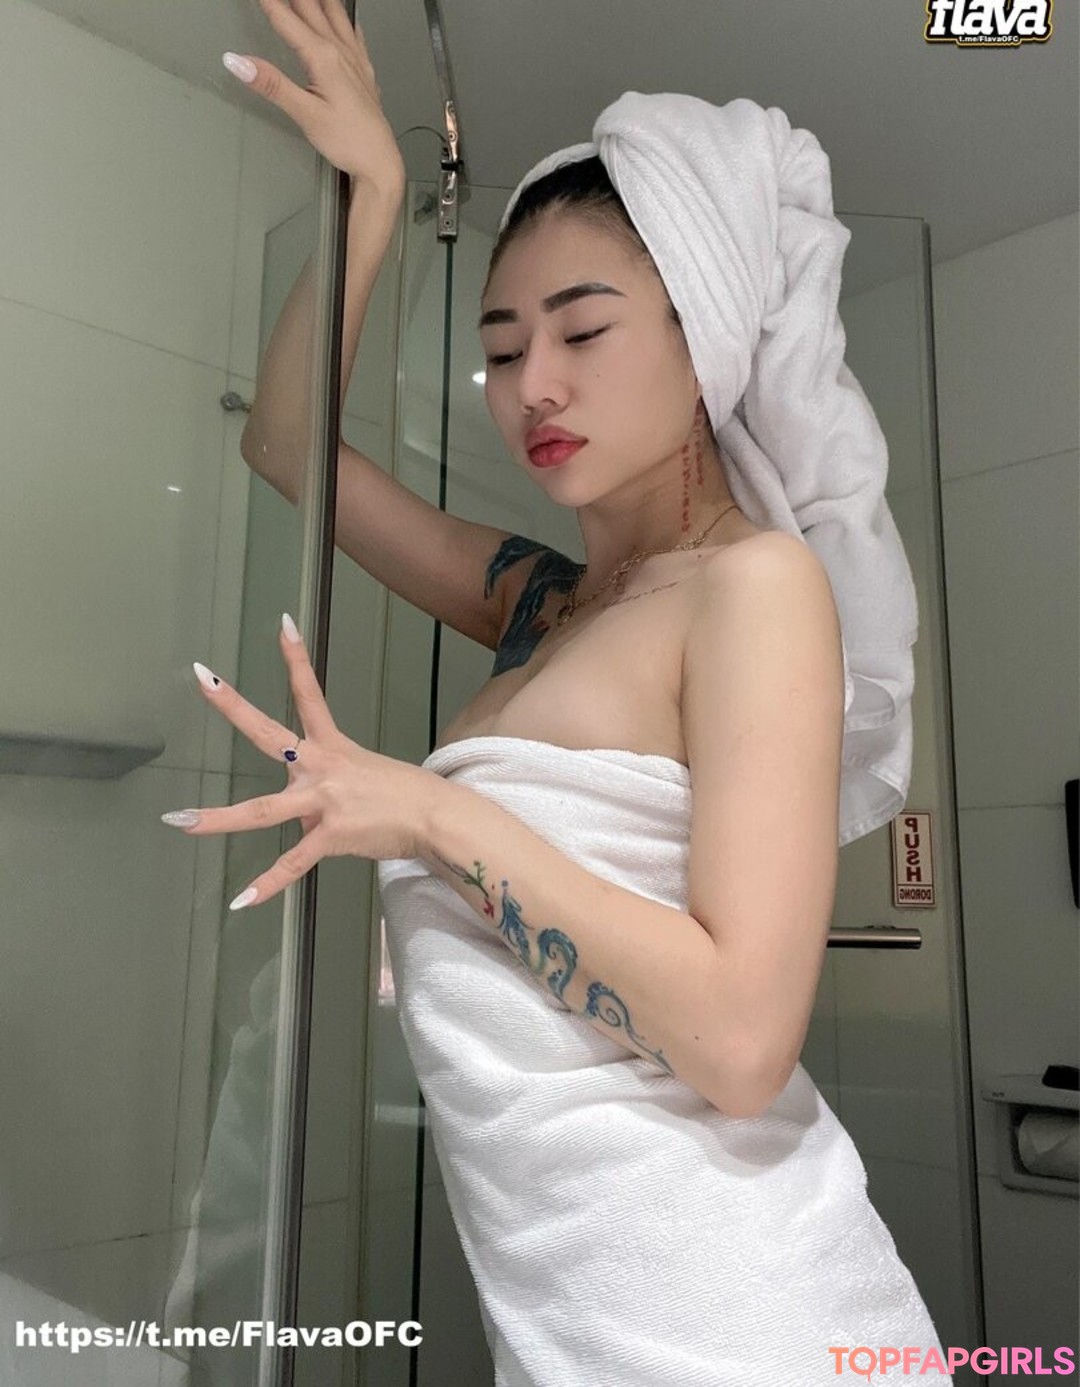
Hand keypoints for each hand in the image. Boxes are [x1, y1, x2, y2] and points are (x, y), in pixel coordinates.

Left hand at [161, 614, 439, 909]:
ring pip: (261, 810)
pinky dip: (266, 885)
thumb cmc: (403, 798)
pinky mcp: (330, 836)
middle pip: (267, 732)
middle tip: (202, 677)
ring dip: (217, 818)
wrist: (435, 818)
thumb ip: (322, 798)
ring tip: (179, 821)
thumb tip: (303, 823)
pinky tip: (239, 900)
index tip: (282, 623)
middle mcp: (320, 767)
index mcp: (331, 747)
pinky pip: (291, 863)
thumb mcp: (362, 781)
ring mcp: (323, 801)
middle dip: (232, 706)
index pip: (309, 693)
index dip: (296, 657)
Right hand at [224, 0, 404, 191]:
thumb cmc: (349, 142)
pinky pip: (355, 34)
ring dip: (320, 0)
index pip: (286, 19)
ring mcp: (355, 60)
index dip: (269, 2)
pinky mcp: (364, 72)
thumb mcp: (304, 115)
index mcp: (323, 58)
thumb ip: (272, 85)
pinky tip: (347, 19)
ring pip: (335, 14)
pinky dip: (345, 19)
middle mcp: (341, 52)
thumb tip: (239, 62)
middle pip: (311, 8)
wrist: (380, 162)